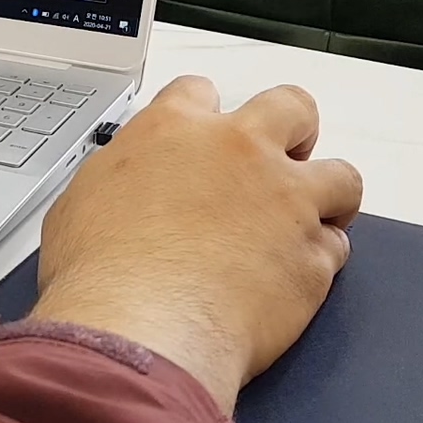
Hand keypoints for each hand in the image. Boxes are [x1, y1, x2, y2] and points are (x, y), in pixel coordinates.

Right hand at [28, 75, 361, 413]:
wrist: (139, 329)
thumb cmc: (100, 273)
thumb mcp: (81, 203)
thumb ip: (120, 178)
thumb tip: (125, 189)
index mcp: (174, 130)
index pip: (199, 92)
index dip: (204, 114)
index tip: (205, 135)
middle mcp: (238, 152)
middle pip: (291, 108)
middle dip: (293, 129)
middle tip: (281, 159)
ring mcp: (285, 203)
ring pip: (341, 176)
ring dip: (327, 196)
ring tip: (305, 221)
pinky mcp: (312, 258)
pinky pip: (334, 248)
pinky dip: (319, 260)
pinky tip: (294, 275)